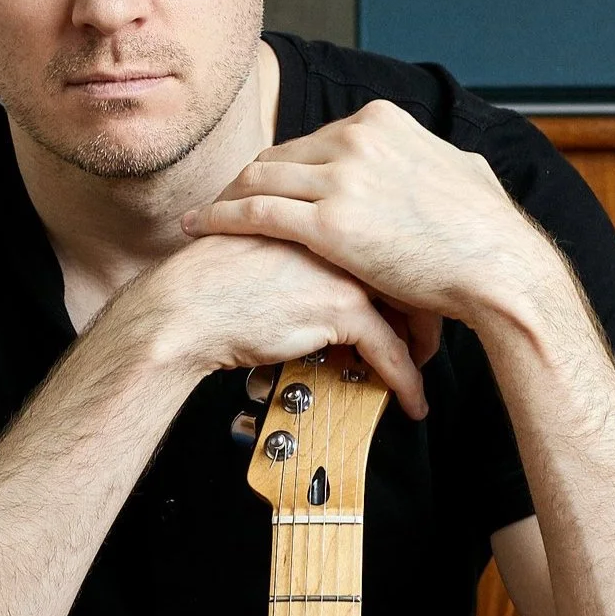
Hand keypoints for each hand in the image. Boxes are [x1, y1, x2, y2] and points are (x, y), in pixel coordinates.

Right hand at [114, 230, 431, 419]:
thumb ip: (307, 254)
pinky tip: (412, 402)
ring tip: (422, 370)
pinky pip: (394, 352)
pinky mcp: (342, 308)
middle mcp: (345, 234)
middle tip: (427, 342)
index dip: (406, 279)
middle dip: (424, 313)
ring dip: (424, 348)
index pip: (390, 243)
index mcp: (329, 214)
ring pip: (412, 311)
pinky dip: (408, 382)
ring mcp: (347, 268)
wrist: (187, 304)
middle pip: (409, 273)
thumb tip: (330, 281)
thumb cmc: (215, 281)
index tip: (413, 304)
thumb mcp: (268, 248)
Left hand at [179, 100, 557, 334]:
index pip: (312, 139)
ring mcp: (341, 178)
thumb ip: (430, 157)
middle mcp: (357, 139)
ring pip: (258, 179)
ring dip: (224, 197)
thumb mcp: (461, 170)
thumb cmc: (487, 232)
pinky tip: (201, 228)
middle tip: (223, 202)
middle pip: (278, 156)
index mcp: (382, 121)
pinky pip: (255, 213)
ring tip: (203, 216)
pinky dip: (221, 218)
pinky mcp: (329, 222)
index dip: (283, 166)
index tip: (264, 183)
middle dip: (247, 180)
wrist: (499, 267)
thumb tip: (432, 157)